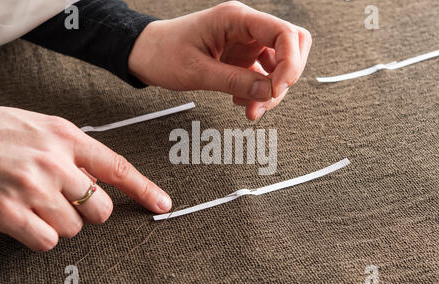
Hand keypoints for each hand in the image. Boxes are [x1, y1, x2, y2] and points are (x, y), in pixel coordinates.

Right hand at [0, 107, 170, 250]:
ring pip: (74, 228)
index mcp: (67, 138)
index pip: (118, 167)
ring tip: (37, 202)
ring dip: (60, 221)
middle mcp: (54, 162)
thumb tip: (98, 179)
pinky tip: (25, 217)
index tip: (161, 203)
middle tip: (66, 200)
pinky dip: (40, 235)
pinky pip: (48, 241)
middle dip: (87, 210)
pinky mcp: (10, 212)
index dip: (144, 189)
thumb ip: (74, 151)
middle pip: (100, 209)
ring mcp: (32, 188)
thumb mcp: (42, 129)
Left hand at [128, 1, 311, 120]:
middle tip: (269, 97)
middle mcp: (246, 28)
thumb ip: (234, 81)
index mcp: (236, 19)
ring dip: (271, 91)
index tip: (277, 89)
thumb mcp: (197, 71)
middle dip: (287, 76)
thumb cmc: (164, 53)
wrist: (146, 55)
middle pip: (292, 44)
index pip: (284, 33)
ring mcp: (246, 44)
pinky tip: (242, 102)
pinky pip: (263, 76)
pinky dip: (259, 93)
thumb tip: (268, 92)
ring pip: (280, 65)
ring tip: (249, 109)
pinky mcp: (241, 59)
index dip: (290, 63)